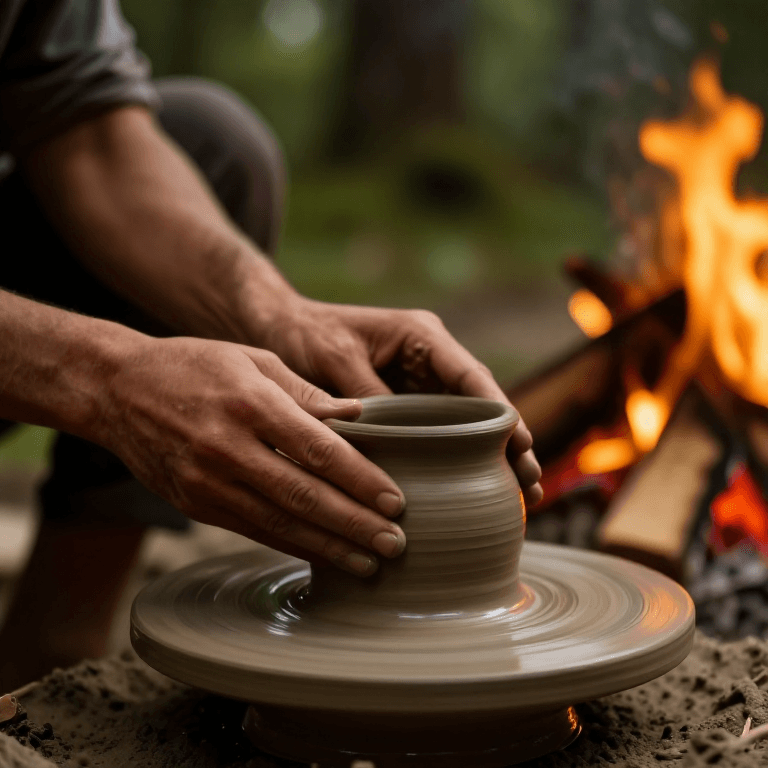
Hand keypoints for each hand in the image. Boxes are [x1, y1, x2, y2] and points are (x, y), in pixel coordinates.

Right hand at [96, 336, 408, 574]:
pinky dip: (291, 546)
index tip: (396, 501)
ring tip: (369, 565)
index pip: (320, 451)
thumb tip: (359, 415)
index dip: (361, 480)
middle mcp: (229, 448)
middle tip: (396, 546)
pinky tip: (322, 556)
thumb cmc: (194, 366)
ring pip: (279, 524)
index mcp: (251, 404)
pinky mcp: (195, 505)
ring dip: (329, 548)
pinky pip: (252, 530)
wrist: (117, 390)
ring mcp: (208, 482)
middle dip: (355, 525)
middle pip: (305, 497)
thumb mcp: (253, 360)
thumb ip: (306, 393)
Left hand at [259, 299, 543, 506]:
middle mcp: (431, 360)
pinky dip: (462, 461)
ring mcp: (421, 384)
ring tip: (523, 499)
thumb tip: (397, 440)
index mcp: (421, 338)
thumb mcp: (335, 358)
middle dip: (511, 444)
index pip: (473, 379)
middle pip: (482, 405)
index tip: (521, 447)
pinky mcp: (407, 405)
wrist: (279, 328)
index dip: (500, 414)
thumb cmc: (305, 334)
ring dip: (496, 458)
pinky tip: (480, 492)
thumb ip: (367, 395)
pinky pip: (441, 434)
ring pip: (469, 424)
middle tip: (530, 487)